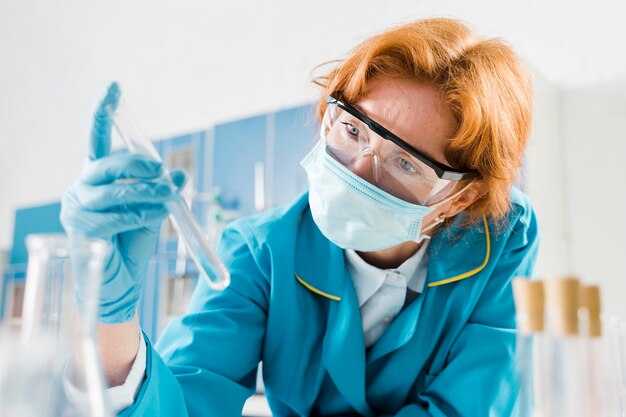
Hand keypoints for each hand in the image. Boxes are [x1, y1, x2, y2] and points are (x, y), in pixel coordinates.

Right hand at [61, 83, 185, 323]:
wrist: (120, 282)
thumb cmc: (132, 243)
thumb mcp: (153, 211)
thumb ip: (162, 191)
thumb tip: (179, 174)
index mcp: (98, 177)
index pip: (98, 140)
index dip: (104, 114)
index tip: (114, 87)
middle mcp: (82, 187)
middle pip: (107, 164)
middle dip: (138, 166)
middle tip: (161, 173)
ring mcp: (77, 208)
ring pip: (114, 191)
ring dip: (147, 193)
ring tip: (169, 197)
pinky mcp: (81, 230)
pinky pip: (116, 216)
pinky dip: (142, 213)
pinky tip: (158, 215)